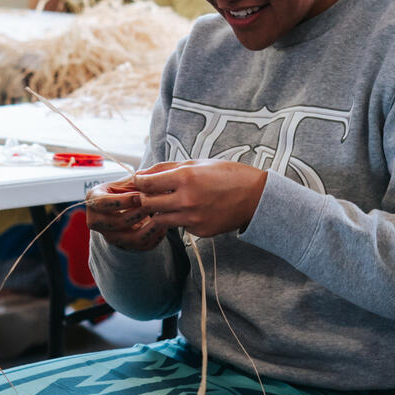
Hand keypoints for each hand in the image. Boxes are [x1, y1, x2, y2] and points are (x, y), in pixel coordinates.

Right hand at [85, 178, 166, 250]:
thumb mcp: (126, 182)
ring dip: (147, 228)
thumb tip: (151, 181)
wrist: (123, 207)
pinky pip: (140, 247)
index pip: (103, 203)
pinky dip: (154, 238)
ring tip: (161, 217)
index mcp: (93, 200)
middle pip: (115, 223)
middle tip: (152, 206)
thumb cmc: (124, 191)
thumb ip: (136, 181)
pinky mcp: (122, 246)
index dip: (123, 201)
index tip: (140, 196)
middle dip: (136, 214)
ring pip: (129, 239)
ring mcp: (109, 236)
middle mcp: (96, 221)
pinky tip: (163, 227)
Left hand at [127, 158, 267, 237]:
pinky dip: (180, 219)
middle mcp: (187, 199)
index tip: (139, 181)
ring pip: (160, 219)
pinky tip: (193, 210)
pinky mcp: (200, 231)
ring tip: (170, 202)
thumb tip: (143, 173)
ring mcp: (193, 218)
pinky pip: (180, 226)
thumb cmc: (228, 175)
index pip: (147, 183)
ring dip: (160, 211)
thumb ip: (168, 168)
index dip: (139, 182)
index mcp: (186, 177)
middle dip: (145, 198)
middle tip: (151, 194)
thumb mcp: (198, 163)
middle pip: (148, 204)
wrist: (255, 197)